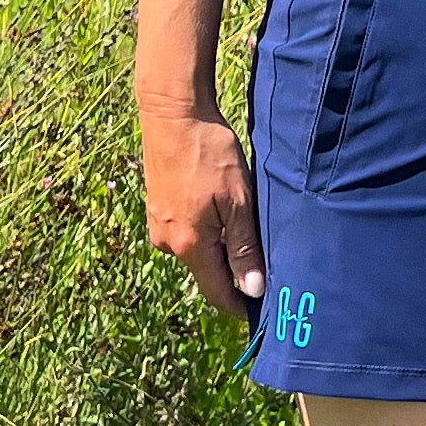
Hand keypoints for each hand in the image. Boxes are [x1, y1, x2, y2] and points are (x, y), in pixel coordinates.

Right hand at [140, 104, 266, 315]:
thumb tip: (253, 290)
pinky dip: (207, 229)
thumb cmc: (209, 153)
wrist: (173, 114)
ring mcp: (159, 225)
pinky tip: (222, 208)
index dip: (241, 305)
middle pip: (208, 272)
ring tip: (246, 226)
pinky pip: (187, 231)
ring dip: (221, 246)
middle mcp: (168, 243)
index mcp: (189, 245)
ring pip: (198, 249)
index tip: (263, 311)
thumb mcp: (237, 201)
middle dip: (235, 272)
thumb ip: (243, 248)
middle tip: (267, 262)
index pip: (217, 293)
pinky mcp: (157, 208)